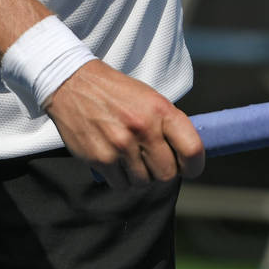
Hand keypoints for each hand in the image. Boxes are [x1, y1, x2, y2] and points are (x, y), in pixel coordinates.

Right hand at [42, 60, 205, 188]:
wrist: (74, 84)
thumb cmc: (117, 93)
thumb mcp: (149, 99)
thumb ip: (167, 126)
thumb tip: (184, 158)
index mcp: (161, 110)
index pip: (192, 149)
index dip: (194, 166)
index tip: (189, 169)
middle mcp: (143, 128)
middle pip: (167, 174)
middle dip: (162, 172)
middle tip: (152, 162)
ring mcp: (121, 145)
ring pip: (144, 182)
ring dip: (139, 175)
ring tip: (129, 157)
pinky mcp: (100, 158)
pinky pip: (121, 185)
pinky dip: (120, 178)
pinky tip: (114, 159)